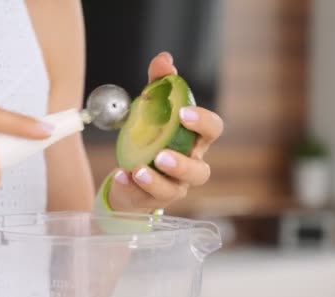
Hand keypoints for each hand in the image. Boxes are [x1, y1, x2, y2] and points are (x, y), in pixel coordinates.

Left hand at [108, 52, 223, 212]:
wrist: (131, 173)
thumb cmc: (150, 138)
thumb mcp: (152, 109)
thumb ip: (159, 85)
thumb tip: (164, 59)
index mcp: (194, 141)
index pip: (213, 131)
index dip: (202, 122)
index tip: (182, 113)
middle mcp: (191, 165)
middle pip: (202, 171)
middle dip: (184, 163)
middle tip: (162, 154)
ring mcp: (174, 186)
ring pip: (176, 189)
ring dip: (158, 180)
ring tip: (139, 169)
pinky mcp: (154, 200)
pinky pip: (147, 197)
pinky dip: (132, 185)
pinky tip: (121, 175)